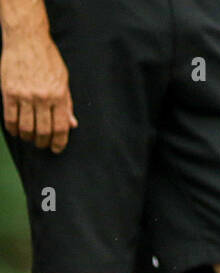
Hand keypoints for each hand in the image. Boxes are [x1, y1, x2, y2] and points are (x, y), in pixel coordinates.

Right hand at [1, 30, 76, 152]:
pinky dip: (13, 128)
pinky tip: (16, 131)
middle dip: (43, 142)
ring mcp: (24, 95)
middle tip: (42, 144)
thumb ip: (67, 104)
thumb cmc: (47, 58)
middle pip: (43, 131)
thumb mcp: (63, 80)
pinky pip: (10, 117)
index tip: (56, 148)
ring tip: (30, 138)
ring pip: (26, 127)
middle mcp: (42, 97)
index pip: (60, 128)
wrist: (26, 39)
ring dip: (28, 137)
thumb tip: (72, 124)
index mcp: (59, 96)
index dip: (59, 143)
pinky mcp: (9, 91)